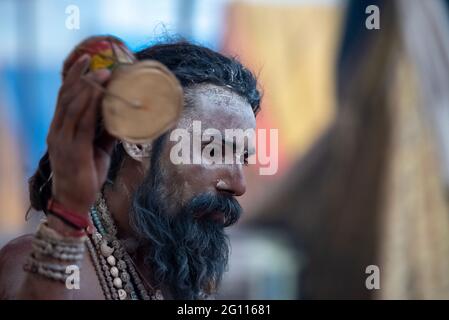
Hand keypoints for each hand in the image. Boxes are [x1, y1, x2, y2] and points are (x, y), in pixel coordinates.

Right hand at [47, 54, 114, 214]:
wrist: (75, 201)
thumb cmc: (86, 176)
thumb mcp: (98, 150)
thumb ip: (106, 133)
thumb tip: (122, 118)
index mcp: (61, 129)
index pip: (64, 97)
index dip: (73, 78)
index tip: (85, 61)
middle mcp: (58, 131)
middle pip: (67, 96)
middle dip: (81, 77)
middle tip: (96, 62)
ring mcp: (62, 139)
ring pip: (73, 105)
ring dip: (88, 88)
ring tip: (102, 75)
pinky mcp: (73, 149)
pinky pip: (81, 123)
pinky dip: (90, 106)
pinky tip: (100, 96)